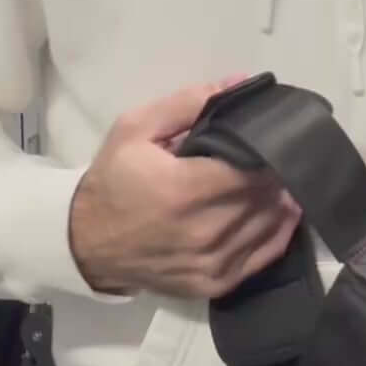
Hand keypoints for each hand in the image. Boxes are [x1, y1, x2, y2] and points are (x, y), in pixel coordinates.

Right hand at [70, 81, 300, 298]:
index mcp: (185, 190)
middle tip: (274, 158)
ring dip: (279, 201)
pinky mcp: (214, 283)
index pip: (254, 170)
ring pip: (270, 225)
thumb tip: (239, 83)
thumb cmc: (114, 179)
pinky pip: (264, 256)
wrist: (86, 242)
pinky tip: (278, 212)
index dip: (268, 153)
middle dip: (275, 175)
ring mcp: (211, 263)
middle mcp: (203, 231)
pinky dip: (276, 232)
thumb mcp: (136, 128)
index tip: (270, 140)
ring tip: (277, 182)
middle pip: (266, 197)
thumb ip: (188, 103)